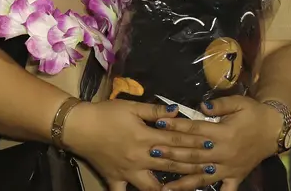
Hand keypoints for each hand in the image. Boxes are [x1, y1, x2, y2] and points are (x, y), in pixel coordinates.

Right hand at [63, 99, 207, 190]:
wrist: (77, 126)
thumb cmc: (104, 113)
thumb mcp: (130, 107)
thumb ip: (153, 110)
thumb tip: (175, 111)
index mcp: (145, 138)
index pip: (176, 140)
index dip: (195, 141)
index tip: (212, 144)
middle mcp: (140, 158)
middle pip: (171, 164)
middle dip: (193, 166)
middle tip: (211, 168)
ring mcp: (128, 172)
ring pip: (152, 186)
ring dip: (170, 188)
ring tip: (185, 189)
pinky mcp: (115, 178)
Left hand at [150, 96, 281, 190]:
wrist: (275, 130)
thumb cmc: (253, 114)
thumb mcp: (238, 103)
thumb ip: (220, 105)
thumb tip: (202, 105)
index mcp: (223, 133)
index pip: (195, 129)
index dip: (176, 126)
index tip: (159, 123)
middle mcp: (224, 153)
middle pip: (194, 154)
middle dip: (172, 153)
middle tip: (152, 151)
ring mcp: (229, 167)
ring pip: (203, 175)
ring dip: (184, 181)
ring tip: (165, 187)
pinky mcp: (236, 176)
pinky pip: (226, 189)